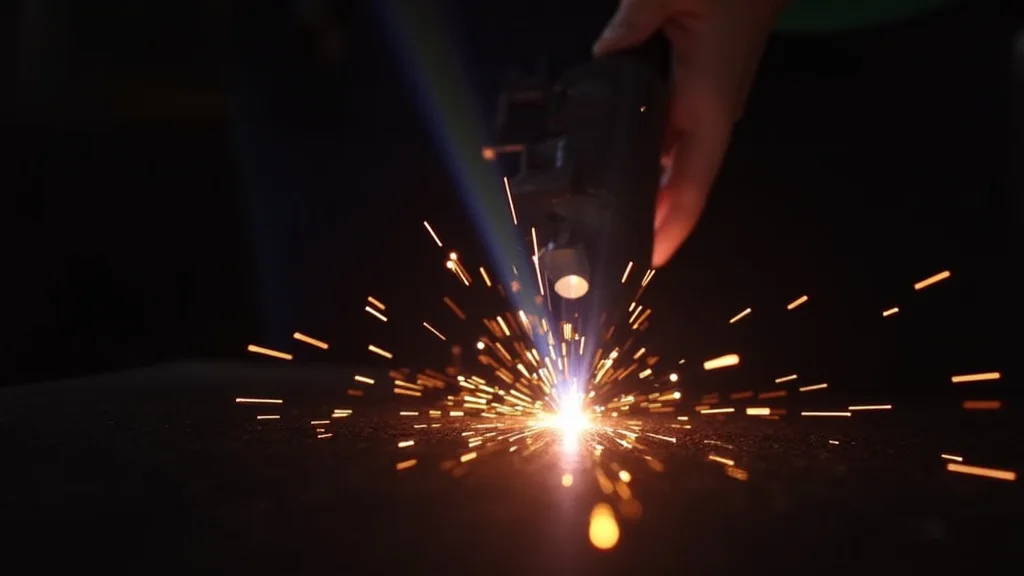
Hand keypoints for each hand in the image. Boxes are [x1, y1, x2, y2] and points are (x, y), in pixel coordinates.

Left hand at [594, 0, 786, 267]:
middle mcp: (713, 115)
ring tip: (611, 212)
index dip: (670, 228)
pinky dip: (653, 157)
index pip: (690, 186)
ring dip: (652, 190)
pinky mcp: (705, 90)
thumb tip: (603, 51)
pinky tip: (624, 159)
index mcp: (708, 104)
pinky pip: (676, 136)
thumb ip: (634, 21)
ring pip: (677, 162)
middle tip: (612, 246)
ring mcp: (712, 104)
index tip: (649, 261)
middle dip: (652, 220)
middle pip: (681, 185)